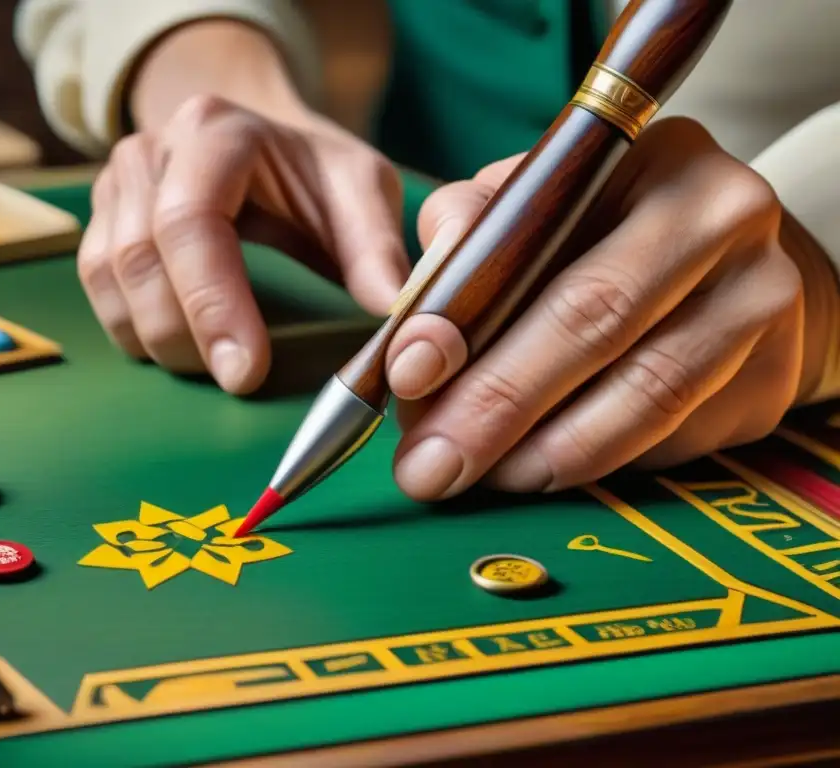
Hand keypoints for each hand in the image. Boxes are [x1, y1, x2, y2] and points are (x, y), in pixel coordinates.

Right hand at [78, 96, 408, 394]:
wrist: (260, 139)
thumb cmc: (312, 170)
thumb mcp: (361, 190)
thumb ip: (376, 248)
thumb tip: (394, 312)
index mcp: (216, 132)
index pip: (190, 221)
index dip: (212, 304)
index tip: (246, 373)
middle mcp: (152, 150)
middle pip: (139, 255)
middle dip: (185, 335)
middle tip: (237, 381)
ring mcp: (117, 181)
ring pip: (107, 275)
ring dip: (156, 337)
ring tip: (212, 366)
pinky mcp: (103, 217)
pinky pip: (96, 284)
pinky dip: (131, 327)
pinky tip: (178, 346)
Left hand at [385, 117, 826, 499]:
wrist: (736, 267)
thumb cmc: (609, 234)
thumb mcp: (537, 203)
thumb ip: (468, 238)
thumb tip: (414, 327)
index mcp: (651, 158)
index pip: (547, 241)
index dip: (469, 318)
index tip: (409, 376)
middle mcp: (723, 219)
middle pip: (599, 326)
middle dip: (496, 408)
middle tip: (429, 467)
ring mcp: (762, 304)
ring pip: (643, 400)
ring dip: (545, 453)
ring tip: (484, 476)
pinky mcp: (772, 379)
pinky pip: (672, 440)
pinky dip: (598, 462)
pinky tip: (547, 466)